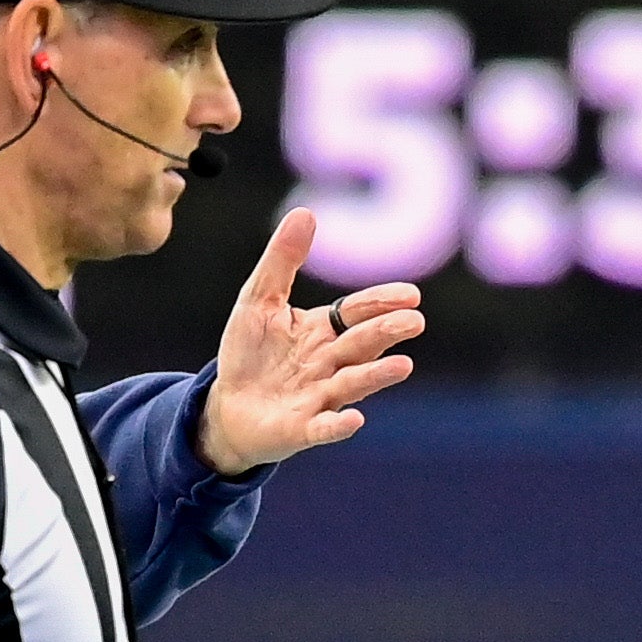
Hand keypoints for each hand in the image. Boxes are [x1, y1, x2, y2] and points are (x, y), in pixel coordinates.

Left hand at [198, 206, 424, 476]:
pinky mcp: (301, 429)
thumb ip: (282, 261)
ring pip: (353, 383)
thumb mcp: (258, 300)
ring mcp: (319, 397)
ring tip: (403, 366)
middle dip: (387, 333)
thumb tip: (306, 212)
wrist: (227, 407)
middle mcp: (329, 363)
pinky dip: (338, 425)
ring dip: (377, 376)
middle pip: (362, 344)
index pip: (357, 312)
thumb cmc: (249, 353)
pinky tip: (353, 419)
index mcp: (322, 331)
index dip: (382, 303)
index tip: (411, 295)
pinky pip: (323, 428)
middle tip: (414, 322)